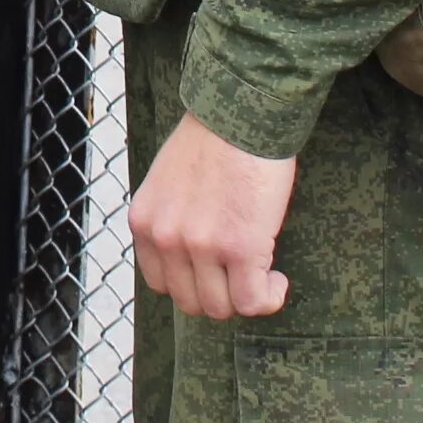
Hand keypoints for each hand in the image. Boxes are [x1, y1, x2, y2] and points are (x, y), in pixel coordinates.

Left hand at [129, 112, 297, 320]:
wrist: (242, 116)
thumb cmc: (214, 141)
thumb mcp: (167, 182)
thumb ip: (171, 219)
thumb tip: (190, 254)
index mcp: (144, 222)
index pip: (160, 283)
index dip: (193, 282)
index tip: (216, 269)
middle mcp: (166, 238)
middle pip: (190, 301)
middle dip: (219, 292)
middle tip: (242, 273)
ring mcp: (201, 245)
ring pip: (221, 307)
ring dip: (245, 296)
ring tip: (263, 273)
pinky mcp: (240, 247)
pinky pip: (253, 301)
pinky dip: (269, 298)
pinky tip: (278, 279)